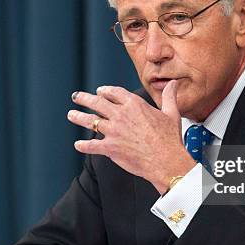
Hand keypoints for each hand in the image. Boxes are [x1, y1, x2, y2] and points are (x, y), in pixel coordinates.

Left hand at [67, 80, 195, 193]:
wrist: (166, 160)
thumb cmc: (169, 138)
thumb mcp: (171, 113)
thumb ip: (169, 96)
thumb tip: (173, 83)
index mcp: (134, 104)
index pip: (114, 92)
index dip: (105, 91)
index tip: (100, 91)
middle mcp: (121, 115)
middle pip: (97, 103)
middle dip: (85, 98)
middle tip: (76, 96)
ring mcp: (114, 131)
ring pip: (91, 121)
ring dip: (78, 117)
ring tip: (71, 114)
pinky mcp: (110, 148)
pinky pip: (91, 146)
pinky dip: (83, 146)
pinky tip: (78, 145)